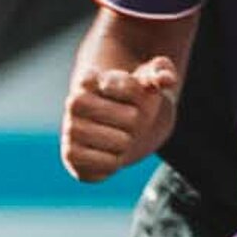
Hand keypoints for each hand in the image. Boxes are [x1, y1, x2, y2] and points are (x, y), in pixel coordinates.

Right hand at [62, 58, 179, 182]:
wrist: (114, 124)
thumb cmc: (133, 98)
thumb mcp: (148, 79)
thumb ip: (161, 72)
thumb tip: (165, 79)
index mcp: (91, 78)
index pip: (130, 87)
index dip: (142, 95)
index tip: (133, 93)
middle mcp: (74, 101)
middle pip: (132, 118)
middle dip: (138, 122)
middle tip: (126, 120)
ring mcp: (70, 128)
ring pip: (122, 143)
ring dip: (128, 142)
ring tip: (117, 136)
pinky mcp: (71, 155)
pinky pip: (108, 164)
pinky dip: (117, 162)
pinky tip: (109, 152)